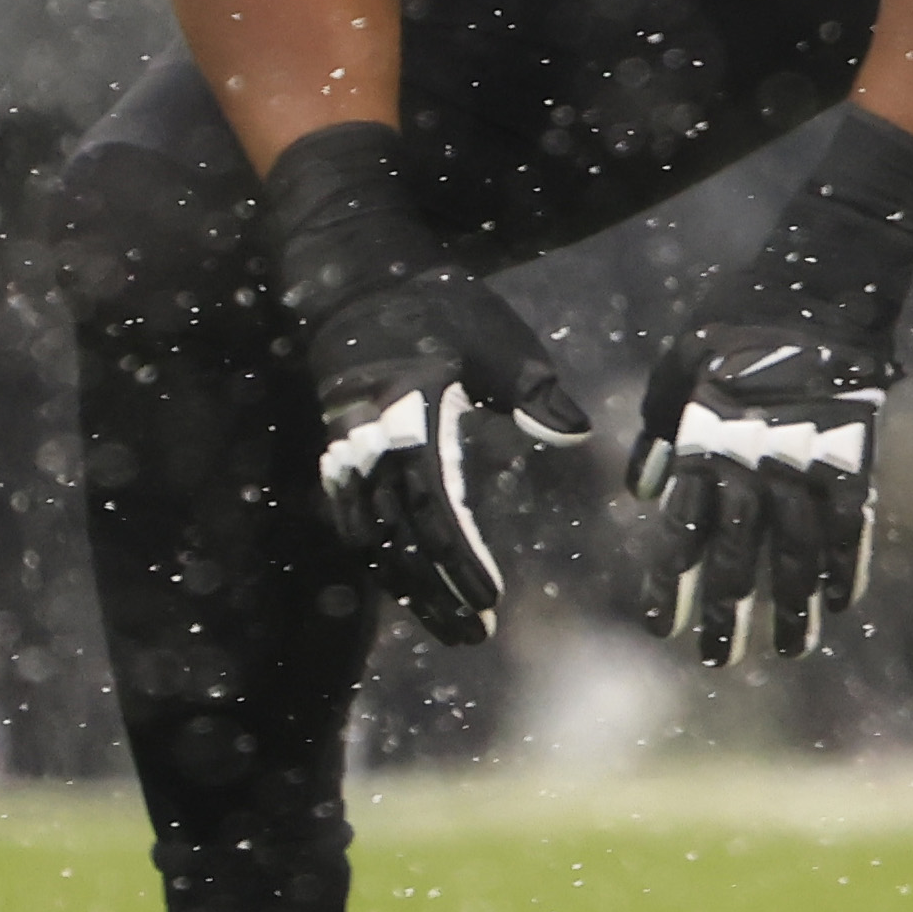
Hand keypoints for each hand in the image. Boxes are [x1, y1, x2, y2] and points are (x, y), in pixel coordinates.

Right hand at [260, 123, 587, 644]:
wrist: (355, 276)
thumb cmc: (436, 305)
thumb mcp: (495, 336)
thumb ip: (533, 388)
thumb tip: (577, 430)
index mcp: (412, 415)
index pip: (434, 507)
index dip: (461, 560)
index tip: (492, 599)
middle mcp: (370, 441)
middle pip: (400, 539)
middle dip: (436, 592)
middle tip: (475, 635)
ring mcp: (345, 450)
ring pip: (372, 539)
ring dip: (408, 587)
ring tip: (448, 626)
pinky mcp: (335, 452)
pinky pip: (351, 520)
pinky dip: (378, 559)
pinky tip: (405, 585)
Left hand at [626, 107, 912, 662]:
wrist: (821, 277)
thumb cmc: (738, 316)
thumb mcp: (677, 363)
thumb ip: (658, 431)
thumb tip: (644, 493)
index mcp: (705, 440)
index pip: (682, 531)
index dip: (671, 584)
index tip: (661, 629)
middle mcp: (753, 460)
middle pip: (739, 555)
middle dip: (727, 613)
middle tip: (717, 662)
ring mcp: (808, 458)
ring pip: (798, 553)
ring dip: (792, 607)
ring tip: (789, 653)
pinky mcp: (856, 451)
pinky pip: (852, 524)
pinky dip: (847, 566)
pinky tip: (840, 605)